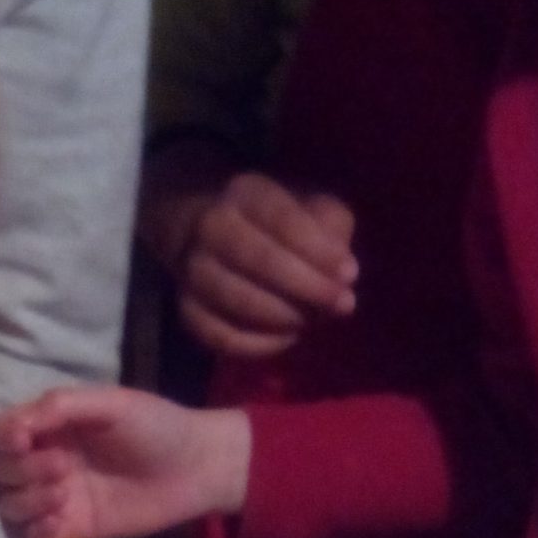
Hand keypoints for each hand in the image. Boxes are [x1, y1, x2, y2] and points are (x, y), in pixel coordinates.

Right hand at [0, 386, 251, 537]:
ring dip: (27, 500)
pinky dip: (37, 531)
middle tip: (63, 466)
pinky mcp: (73, 528)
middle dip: (21, 469)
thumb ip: (61, 406)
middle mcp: (46, 459)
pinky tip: (60, 523)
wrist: (196, 468)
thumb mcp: (111, 404)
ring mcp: (57, 496)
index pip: (1, 432)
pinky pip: (33, 537)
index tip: (24, 440)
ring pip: (10, 505)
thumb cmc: (155, 427)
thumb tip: (13, 426)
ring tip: (63, 495)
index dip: (3, 437)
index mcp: (51, 426)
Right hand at [174, 174, 357, 360]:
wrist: (203, 228)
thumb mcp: (308, 206)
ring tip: (313, 319)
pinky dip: (260, 344)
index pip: (281, 219)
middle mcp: (210, 227)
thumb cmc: (274, 221)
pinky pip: (222, 336)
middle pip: (257, 260)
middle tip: (344, 305)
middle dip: (307, 287)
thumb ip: (331, 226)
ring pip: (238, 301)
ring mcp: (192, 270)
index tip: (350, 274)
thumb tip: (342, 271)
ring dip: (286, 317)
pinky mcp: (187, 308)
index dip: (318, 250)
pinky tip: (287, 336)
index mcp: (245, 193)